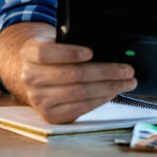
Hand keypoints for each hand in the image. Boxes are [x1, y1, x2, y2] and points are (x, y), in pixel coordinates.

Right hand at [16, 34, 136, 123]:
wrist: (33, 75)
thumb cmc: (52, 55)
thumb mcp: (55, 41)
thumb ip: (71, 42)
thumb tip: (106, 46)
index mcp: (30, 54)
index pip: (46, 53)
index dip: (69, 53)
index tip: (90, 52)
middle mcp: (30, 78)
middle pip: (71, 75)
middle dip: (105, 72)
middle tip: (127, 70)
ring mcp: (39, 99)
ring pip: (79, 93)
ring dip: (108, 88)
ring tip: (127, 82)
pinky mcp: (50, 115)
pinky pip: (80, 108)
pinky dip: (100, 100)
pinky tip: (112, 92)